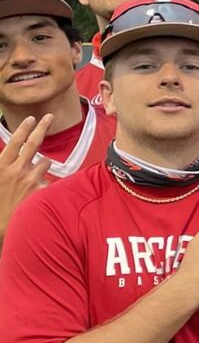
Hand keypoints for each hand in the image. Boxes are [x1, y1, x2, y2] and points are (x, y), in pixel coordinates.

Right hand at [0, 115, 51, 238]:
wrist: (1, 226)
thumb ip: (3, 163)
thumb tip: (10, 152)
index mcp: (2, 165)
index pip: (16, 141)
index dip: (24, 128)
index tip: (31, 118)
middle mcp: (17, 169)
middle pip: (33, 142)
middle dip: (42, 126)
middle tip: (49, 117)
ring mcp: (30, 180)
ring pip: (45, 162)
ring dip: (42, 165)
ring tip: (33, 177)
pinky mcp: (41, 191)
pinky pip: (48, 181)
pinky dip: (44, 184)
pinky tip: (37, 193)